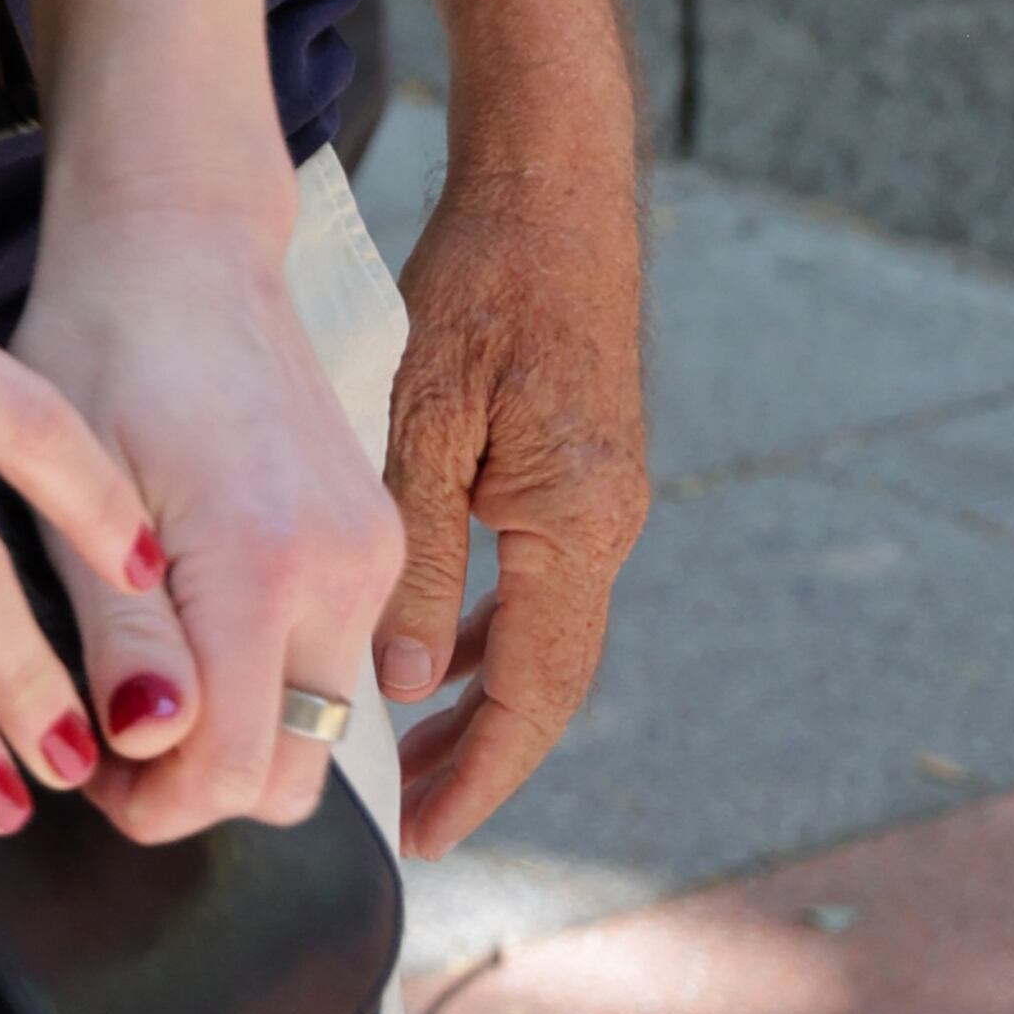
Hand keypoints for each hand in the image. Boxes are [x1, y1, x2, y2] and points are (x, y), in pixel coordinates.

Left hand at [9, 197, 407, 844]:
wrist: (181, 234)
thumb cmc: (104, 333)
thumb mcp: (72, 484)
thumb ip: (117, 631)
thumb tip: (148, 748)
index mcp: (266, 556)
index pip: (233, 771)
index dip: (149, 803)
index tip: (84, 765)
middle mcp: (346, 566)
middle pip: (291, 774)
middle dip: (196, 787)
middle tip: (104, 730)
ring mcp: (376, 552)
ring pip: (318, 727)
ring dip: (236, 735)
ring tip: (140, 671)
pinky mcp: (381, 538)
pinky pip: (333, 662)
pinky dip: (269, 678)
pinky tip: (194, 621)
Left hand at [373, 116, 648, 856]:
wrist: (555, 175)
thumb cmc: (487, 275)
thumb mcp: (430, 411)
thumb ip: (421, 550)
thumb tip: (404, 679)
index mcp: (577, 523)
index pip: (534, 693)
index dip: (481, 773)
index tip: (427, 838)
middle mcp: (609, 523)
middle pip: (549, 678)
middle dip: (483, 754)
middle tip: (412, 817)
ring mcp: (604, 493)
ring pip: (545, 628)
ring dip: (484, 691)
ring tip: (414, 748)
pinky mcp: (584, 460)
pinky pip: (542, 573)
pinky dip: (493, 620)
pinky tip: (443, 638)